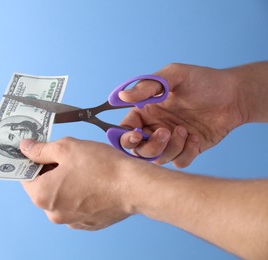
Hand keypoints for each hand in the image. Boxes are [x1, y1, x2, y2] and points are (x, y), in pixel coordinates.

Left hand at [20, 137, 154, 230]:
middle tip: (69, 157)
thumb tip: (25, 148)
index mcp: (42, 196)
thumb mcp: (66, 148)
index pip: (26, 176)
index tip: (42, 151)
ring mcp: (72, 221)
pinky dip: (79, 194)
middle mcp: (54, 214)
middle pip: (43, 187)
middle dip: (52, 171)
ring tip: (84, 169)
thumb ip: (41, 149)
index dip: (33, 161)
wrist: (135, 186)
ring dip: (66, 183)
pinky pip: (76, 206)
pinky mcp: (88, 223)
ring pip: (61, 197)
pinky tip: (93, 182)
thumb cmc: (102, 167)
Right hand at [119, 63, 243, 167]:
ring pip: (158, 159)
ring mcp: (171, 140)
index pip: (125, 129)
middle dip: (150, 146)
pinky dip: (186, 153)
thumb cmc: (204, 81)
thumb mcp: (175, 75)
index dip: (125, 137)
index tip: (136, 135)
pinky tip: (196, 138)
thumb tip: (122, 96)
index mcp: (146, 111)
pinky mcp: (187, 150)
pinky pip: (178, 162)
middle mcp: (155, 127)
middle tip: (165, 132)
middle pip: (138, 150)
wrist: (234, 95)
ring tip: (185, 130)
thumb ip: (148, 85)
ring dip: (171, 148)